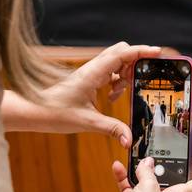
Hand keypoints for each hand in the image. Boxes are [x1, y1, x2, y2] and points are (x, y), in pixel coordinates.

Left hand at [1, 42, 160, 146]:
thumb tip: (129, 140)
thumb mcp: (87, 123)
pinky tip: (111, 98)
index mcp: (93, 73)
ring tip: (119, 95)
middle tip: (140, 80)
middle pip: (122, 52)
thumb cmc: (54, 112)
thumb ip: (111, 130)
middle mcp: (93, 68)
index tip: (158, 52)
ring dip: (125, 75)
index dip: (142, 51)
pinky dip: (116, 82)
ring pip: (116, 62)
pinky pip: (110, 73)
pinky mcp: (89, 79)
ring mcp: (91, 73)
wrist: (33, 110)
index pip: (122, 54)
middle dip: (135, 63)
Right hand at [108, 158, 191, 191]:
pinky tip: (119, 167)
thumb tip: (147, 162)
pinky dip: (125, 177)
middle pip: (171, 178)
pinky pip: (131, 186)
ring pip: (148, 181)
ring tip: (135, 158)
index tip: (190, 157)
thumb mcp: (148, 188)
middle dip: (162, 164)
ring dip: (141, 169)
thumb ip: (148, 172)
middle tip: (156, 154)